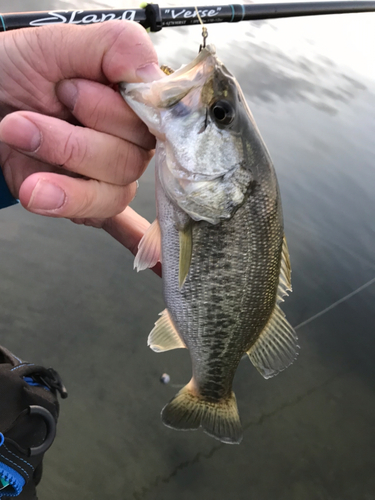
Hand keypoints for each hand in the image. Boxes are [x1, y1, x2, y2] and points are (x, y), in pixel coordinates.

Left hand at [0, 21, 162, 270]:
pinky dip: (135, 241)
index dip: (114, 113)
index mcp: (131, 103)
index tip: (71, 91)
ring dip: (62, 175)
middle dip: (73, 141)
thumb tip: (156, 78)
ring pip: (111, 193)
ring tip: (19, 144)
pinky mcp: (85, 203)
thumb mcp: (58, 43)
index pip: (157, 121)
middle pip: (130, 162)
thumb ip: (116, 48)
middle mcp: (128, 143)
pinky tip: (156, 266)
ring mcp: (108, 177)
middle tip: (28, 116)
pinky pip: (119, 226)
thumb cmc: (14, 73)